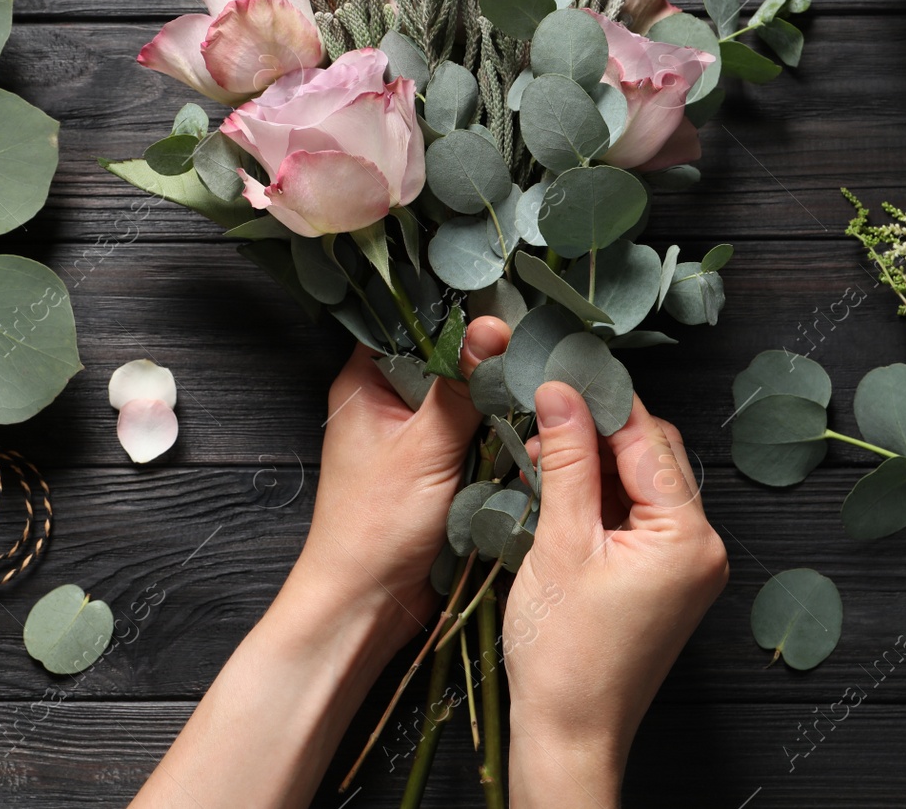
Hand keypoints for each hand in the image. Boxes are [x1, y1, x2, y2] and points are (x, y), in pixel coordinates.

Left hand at [292, 316, 511, 652]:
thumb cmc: (378, 524)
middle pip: (443, 358)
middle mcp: (385, 401)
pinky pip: (471, 433)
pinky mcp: (433, 466)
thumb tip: (494, 326)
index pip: (412, 321)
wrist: (367, 603)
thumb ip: (462, 386)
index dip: (457, 309)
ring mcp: (411, 435)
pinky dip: (495, 431)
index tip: (509, 302)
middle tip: (536, 343)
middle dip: (485, 355)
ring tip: (540, 379)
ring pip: (462, 397)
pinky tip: (527, 423)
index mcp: (365, 381)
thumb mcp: (426, 446)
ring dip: (494, 397)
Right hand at [502, 382, 728, 808]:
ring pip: (643, 484)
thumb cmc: (565, 654)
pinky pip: (638, 517)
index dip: (601, 401)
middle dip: (598, 431)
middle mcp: (702, 547)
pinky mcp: (666, 581)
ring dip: (595, 463)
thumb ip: (566, 460)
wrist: (569, 733)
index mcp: (688, 536)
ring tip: (542, 454)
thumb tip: (562, 393)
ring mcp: (687, 566)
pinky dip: (601, 498)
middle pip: (653, 456)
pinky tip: (560, 489)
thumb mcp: (559, 542)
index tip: (560, 371)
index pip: (647, 439)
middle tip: (544, 412)